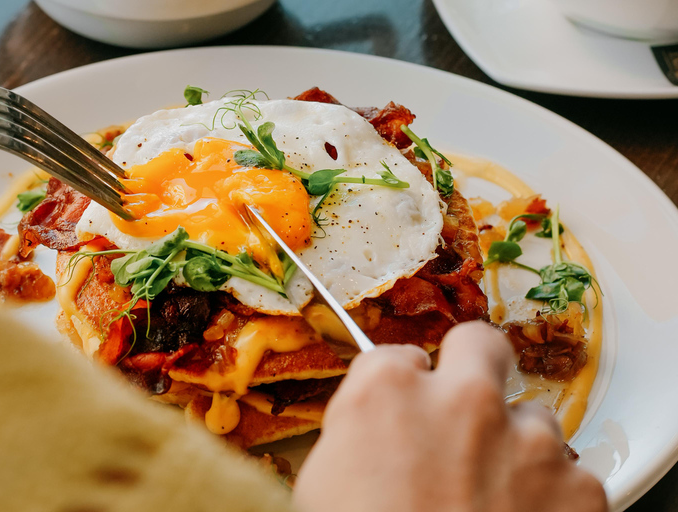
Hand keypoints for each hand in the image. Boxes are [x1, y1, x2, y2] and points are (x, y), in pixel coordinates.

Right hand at [293, 321, 606, 511]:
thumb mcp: (325, 479)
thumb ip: (361, 428)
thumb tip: (380, 424)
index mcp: (387, 392)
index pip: (398, 356)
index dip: (402, 387)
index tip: (406, 410)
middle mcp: (462, 399)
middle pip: (479, 344)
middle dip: (473, 366)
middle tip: (465, 409)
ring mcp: (527, 440)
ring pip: (532, 418)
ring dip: (515, 448)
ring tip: (492, 499)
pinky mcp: (579, 489)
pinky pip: (571, 476)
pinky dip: (551, 498)